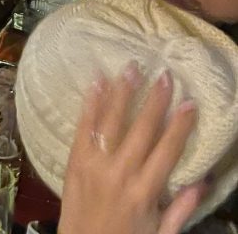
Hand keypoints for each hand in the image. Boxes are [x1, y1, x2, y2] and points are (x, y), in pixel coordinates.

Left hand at [58, 66, 202, 233]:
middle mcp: (120, 174)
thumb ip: (181, 209)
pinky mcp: (74, 160)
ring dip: (122, 93)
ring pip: (112, 122)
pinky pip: (83, 127)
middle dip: (155, 101)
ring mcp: (94, 165)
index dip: (180, 126)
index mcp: (144, 192)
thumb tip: (203, 181)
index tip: (190, 102)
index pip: (167, 151)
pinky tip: (96, 83)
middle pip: (142, 130)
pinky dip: (90, 104)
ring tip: (131, 68)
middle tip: (164, 75)